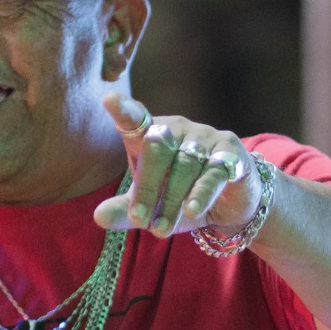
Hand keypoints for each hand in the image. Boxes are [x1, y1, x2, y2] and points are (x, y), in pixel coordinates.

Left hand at [92, 93, 261, 238]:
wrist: (229, 203)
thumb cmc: (179, 197)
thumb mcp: (151, 207)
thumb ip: (126, 211)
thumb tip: (98, 217)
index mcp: (152, 133)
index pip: (135, 118)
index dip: (123, 109)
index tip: (109, 100)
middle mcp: (178, 128)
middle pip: (157, 149)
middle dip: (146, 188)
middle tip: (139, 220)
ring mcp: (206, 138)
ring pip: (184, 166)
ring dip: (171, 201)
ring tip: (161, 229)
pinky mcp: (231, 154)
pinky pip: (213, 172)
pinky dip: (201, 193)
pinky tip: (191, 211)